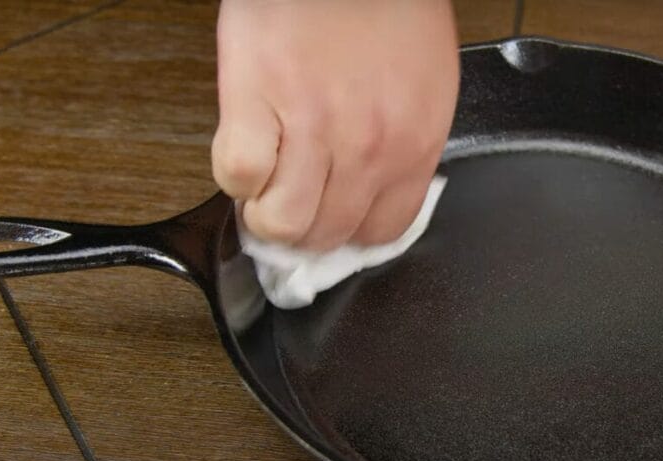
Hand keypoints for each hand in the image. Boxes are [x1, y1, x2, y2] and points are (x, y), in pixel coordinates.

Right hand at [212, 0, 458, 250]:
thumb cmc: (386, 4)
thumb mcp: (426, 82)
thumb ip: (406, 140)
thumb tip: (377, 190)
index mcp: (414, 140)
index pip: (383, 231)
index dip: (350, 236)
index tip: (332, 225)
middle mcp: (369, 145)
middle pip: (329, 233)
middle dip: (305, 230)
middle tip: (290, 206)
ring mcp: (315, 127)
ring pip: (283, 221)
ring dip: (267, 212)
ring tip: (265, 186)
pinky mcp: (260, 100)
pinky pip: (239, 175)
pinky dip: (236, 174)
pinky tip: (247, 149)